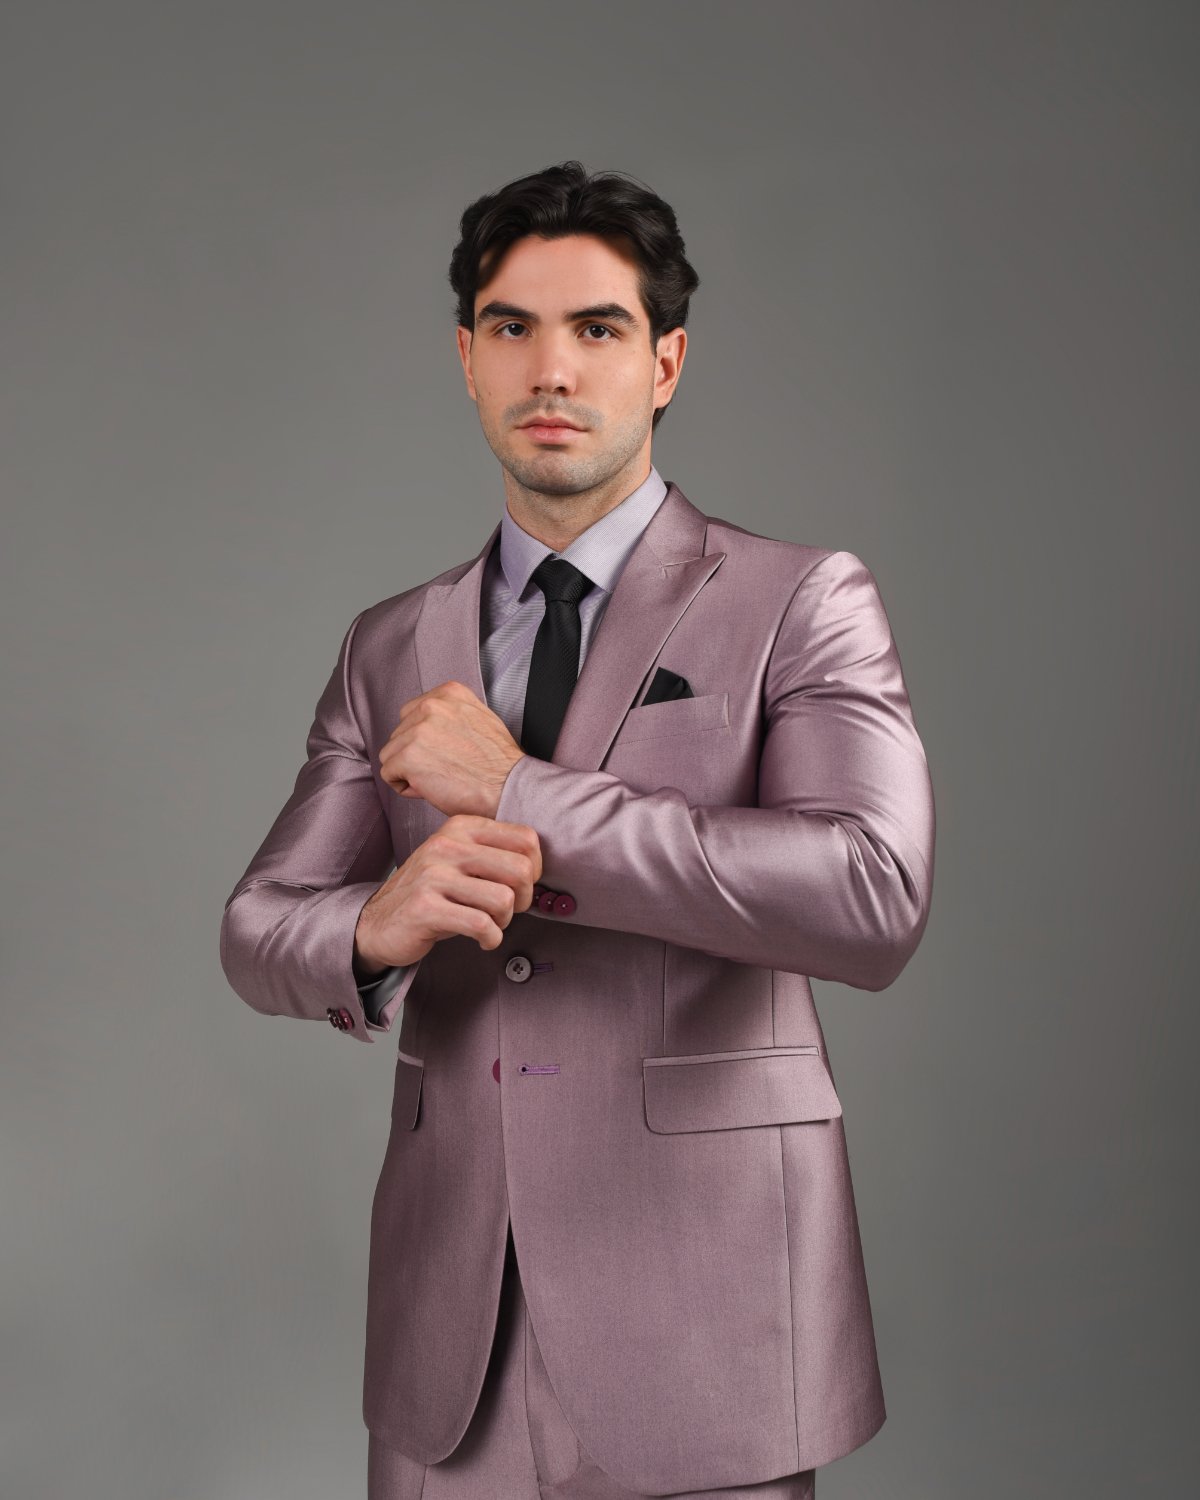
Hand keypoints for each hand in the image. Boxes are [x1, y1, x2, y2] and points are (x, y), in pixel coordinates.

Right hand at [354, 814, 542, 969]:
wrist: (378, 923)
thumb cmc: (432, 895)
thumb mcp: (460, 862)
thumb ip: (494, 855)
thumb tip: (538, 868)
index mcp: (461, 827)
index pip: (526, 839)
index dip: (536, 869)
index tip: (522, 887)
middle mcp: (447, 845)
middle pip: (521, 869)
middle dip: (525, 899)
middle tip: (509, 911)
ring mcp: (433, 875)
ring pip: (503, 899)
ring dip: (504, 921)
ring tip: (490, 925)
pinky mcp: (425, 908)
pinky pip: (480, 925)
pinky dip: (491, 938)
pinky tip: (483, 940)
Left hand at [379, 680, 524, 818]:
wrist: (508, 786)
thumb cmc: (498, 763)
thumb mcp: (480, 718)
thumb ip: (451, 714)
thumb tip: (426, 725)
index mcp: (448, 693)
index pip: (412, 713)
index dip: (423, 739)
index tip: (443, 751)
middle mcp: (431, 706)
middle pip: (399, 733)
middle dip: (415, 754)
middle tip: (443, 768)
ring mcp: (417, 730)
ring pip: (391, 754)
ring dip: (409, 770)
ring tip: (439, 778)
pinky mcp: (407, 757)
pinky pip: (388, 774)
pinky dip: (405, 787)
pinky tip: (431, 788)